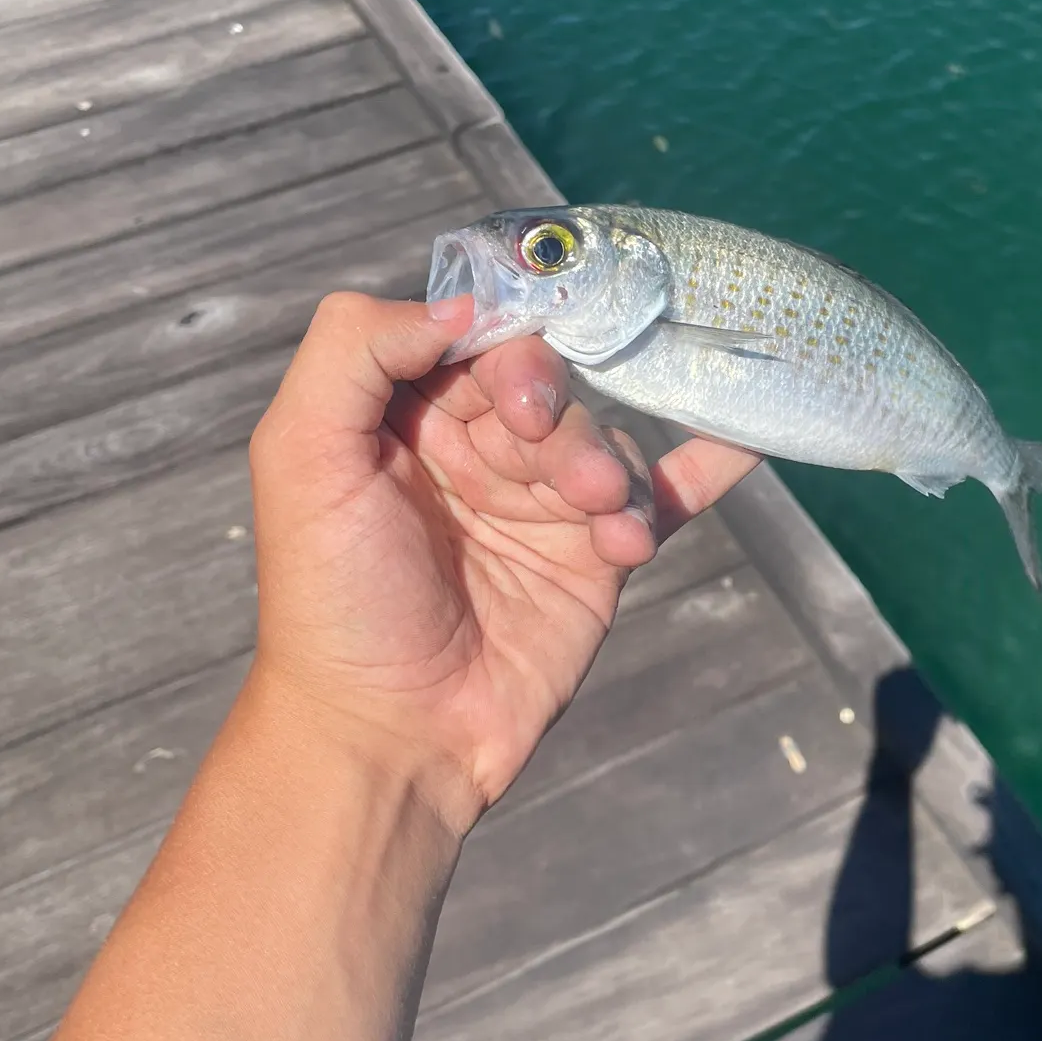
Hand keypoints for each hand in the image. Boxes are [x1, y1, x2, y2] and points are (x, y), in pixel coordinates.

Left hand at [246, 291, 760, 835]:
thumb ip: (355, 351)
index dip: (500, 341)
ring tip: (594, 517)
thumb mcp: (301, 455)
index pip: (471, 338)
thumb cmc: (333, 599)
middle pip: (544, 382)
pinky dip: (703, 467)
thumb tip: (463, 304)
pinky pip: (658, 495)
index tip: (510, 380)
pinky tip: (741, 444)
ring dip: (602, 468)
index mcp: (405, 417)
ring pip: (601, 439)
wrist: (392, 736)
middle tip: (544, 444)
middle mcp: (475, 450)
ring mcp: (541, 504)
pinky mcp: (596, 557)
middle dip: (553, 405)